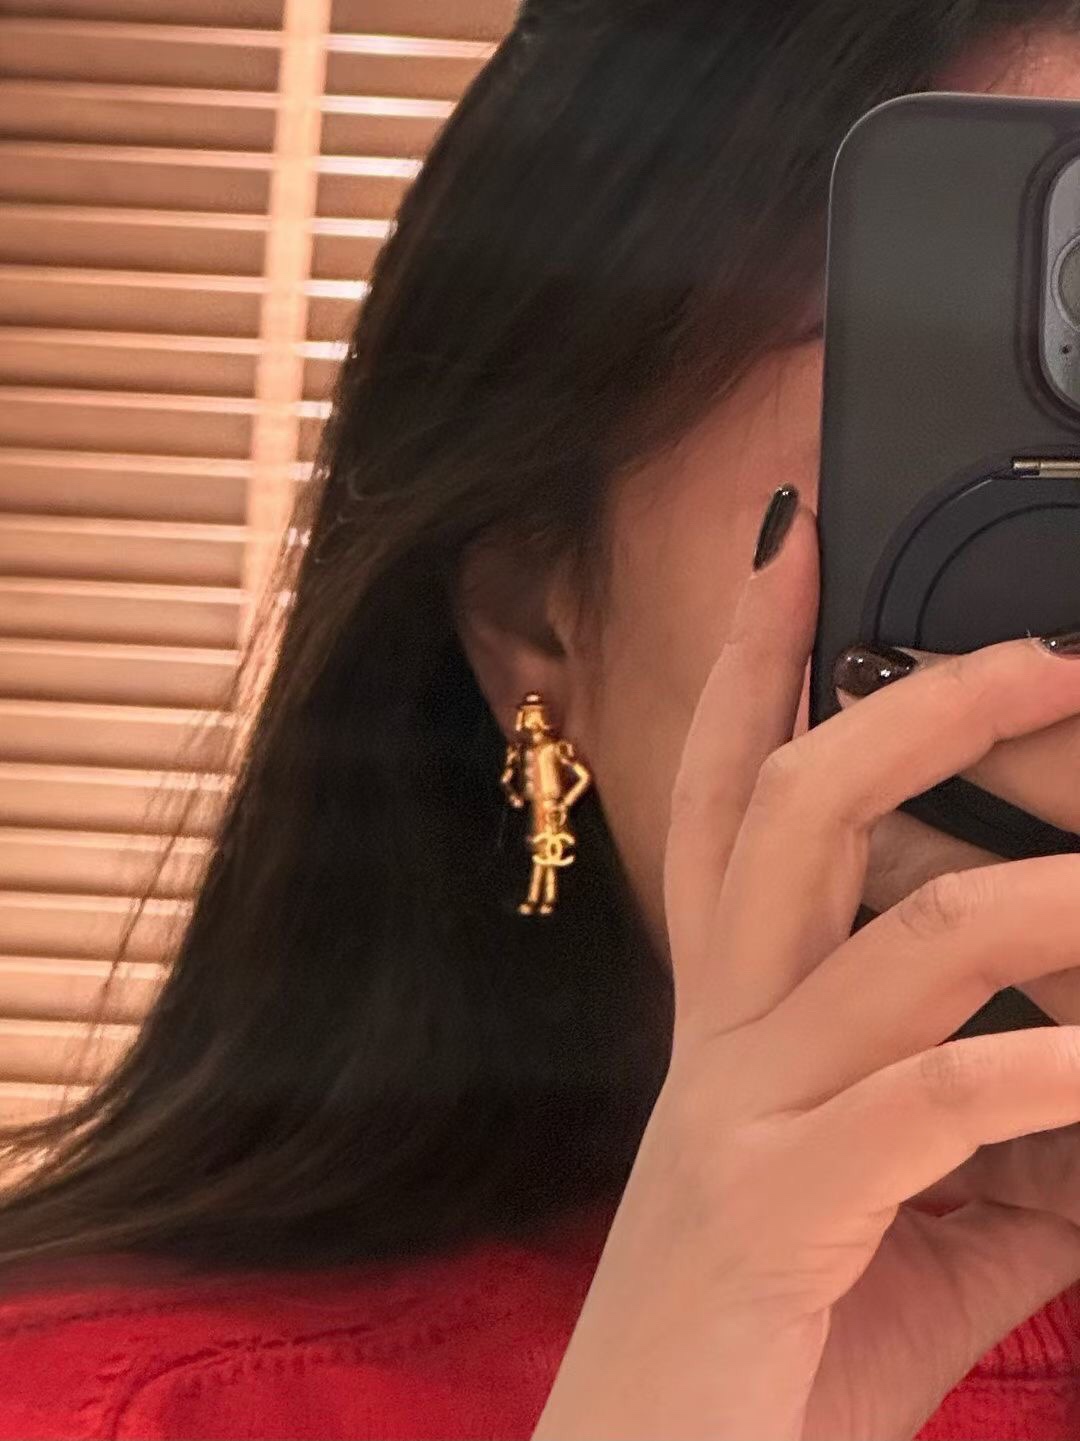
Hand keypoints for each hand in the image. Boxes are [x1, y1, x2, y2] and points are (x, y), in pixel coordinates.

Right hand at [535, 501, 1079, 1440]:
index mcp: (735, 1010)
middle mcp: (722, 1031)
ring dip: (1055, 895)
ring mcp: (741, 1110)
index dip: (754, 659)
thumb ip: (1009, 1118)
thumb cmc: (788, 1326)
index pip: (726, 792)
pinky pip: (939, 1105)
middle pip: (785, 811)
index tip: (795, 539)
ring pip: (896, 939)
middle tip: (1039, 652)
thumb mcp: (914, 1203)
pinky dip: (1052, 1072)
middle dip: (908, 708)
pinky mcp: (781, 1207)